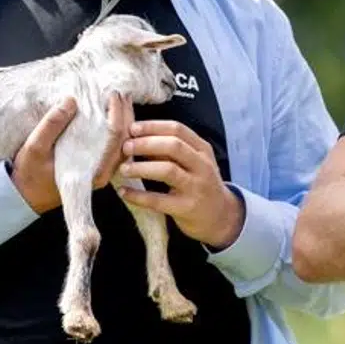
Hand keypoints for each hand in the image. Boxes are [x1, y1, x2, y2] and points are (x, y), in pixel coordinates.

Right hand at [9, 95, 132, 213]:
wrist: (28, 195)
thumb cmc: (31, 173)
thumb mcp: (34, 147)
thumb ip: (52, 125)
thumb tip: (71, 101)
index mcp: (91, 171)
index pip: (114, 139)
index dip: (117, 114)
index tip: (111, 94)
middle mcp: (103, 173)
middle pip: (125, 139)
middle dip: (125, 113)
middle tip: (119, 92)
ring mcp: (103, 171)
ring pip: (124, 143)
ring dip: (125, 120)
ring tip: (121, 99)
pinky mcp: (99, 167)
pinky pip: (116, 146)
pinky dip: (119, 128)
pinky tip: (115, 114)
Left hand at [117, 120, 243, 249]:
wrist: (221, 217)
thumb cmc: (199, 184)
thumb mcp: (193, 163)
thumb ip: (171, 151)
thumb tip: (137, 138)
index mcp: (202, 149)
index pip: (177, 129)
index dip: (153, 127)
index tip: (132, 128)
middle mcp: (203, 166)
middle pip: (173, 146)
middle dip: (146, 144)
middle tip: (125, 147)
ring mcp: (197, 187)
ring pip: (168, 171)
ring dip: (141, 168)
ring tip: (123, 169)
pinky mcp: (187, 209)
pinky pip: (159, 200)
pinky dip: (138, 196)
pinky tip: (124, 192)